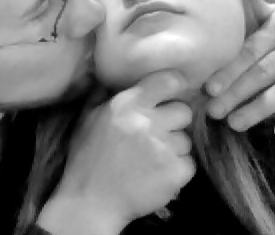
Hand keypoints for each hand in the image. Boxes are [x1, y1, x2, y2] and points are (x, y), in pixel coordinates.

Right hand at [37, 71, 194, 234]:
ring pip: (186, 140)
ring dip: (173, 148)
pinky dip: (177, 169)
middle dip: (174, 120)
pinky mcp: (175, 172)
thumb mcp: (87, 119)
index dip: (174, 85)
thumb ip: (101, 95)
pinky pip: (188, 163)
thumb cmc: (86, 158)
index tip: (172, 91)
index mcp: (127, 105)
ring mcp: (163, 148)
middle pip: (184, 111)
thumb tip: (109, 74)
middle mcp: (147, 122)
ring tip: (152, 158)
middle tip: (158, 132)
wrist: (91, 201)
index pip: (168, 81)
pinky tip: (157, 174)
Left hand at [206, 0, 274, 130]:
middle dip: (237, 93)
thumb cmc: (270, 23)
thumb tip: (200, 7)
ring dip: (257, 109)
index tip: (209, 89)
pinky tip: (274, 134)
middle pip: (263, 72)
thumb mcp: (262, 12)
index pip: (251, 49)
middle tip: (213, 111)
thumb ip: (242, 12)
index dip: (231, 70)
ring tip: (234, 124)